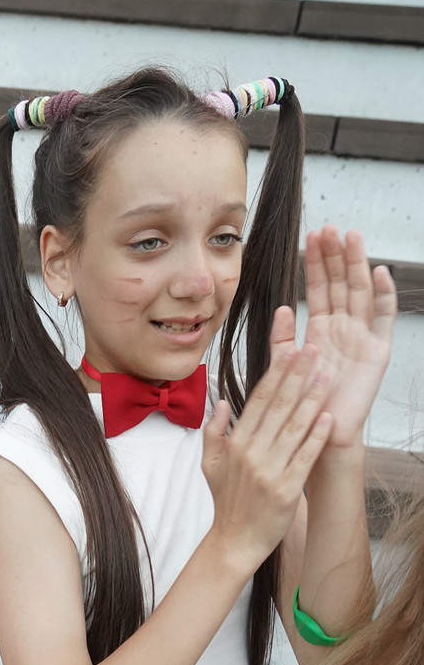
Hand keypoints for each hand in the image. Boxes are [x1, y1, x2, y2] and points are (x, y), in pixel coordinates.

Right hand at [202, 344, 331, 571]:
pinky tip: (329, 417)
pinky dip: (317, 436)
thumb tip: (222, 401)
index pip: (258, 401)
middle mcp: (251, 455)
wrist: (234, 542)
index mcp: (235, 445)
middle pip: (278, 407)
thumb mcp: (209, 465)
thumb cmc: (227, 503)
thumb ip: (213, 431)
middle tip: (315, 350)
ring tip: (327, 375)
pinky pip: (305, 457)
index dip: (277, 374)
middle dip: (298, 376)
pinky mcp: (287, 490)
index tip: (291, 351)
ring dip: (312, 399)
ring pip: (294, 427)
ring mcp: (269, 472)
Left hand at [273, 227, 395, 448]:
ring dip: (357, 264)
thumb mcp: (284, 368)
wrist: (318, 435)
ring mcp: (362, 337)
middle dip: (337, 256)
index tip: (312, 238)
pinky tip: (378, 272)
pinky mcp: (377, 351)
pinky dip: (383, 295)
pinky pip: (383, 318)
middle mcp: (343, 329)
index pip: (320, 288)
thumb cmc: (301, 405)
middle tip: (330, 228)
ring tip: (351, 237)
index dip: (318, 264)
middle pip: (342, 284)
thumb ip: (281, 339)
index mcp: (321, 330)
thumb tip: (281, 308)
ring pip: (361, 293)